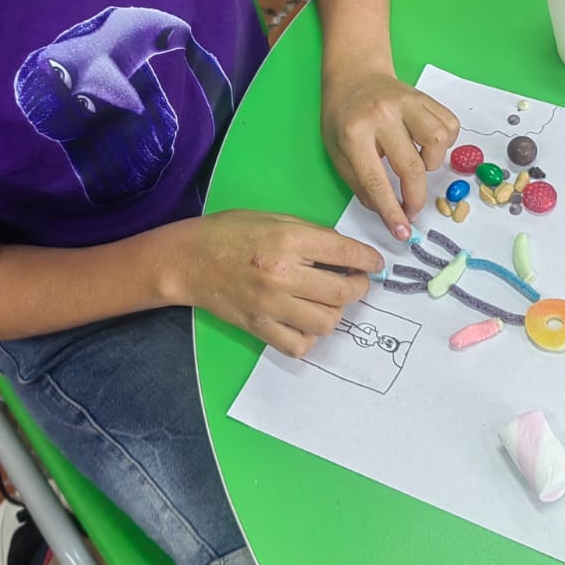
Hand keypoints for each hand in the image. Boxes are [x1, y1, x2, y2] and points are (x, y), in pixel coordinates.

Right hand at [171, 211, 382, 357]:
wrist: (188, 260)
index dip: (369, 260)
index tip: (375, 264)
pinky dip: (310, 336)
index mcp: (288, 241)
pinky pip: (300, 345)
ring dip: (336, 312)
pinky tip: (306, 320)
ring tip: (328, 300)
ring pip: (327, 322)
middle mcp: (282, 275)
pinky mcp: (259, 328)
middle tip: (356, 282)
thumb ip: (312, 235)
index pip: (346, 254)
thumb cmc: (230, 233)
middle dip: (360, 287)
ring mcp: (270, 306)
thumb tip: (347, 254)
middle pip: (343, 293)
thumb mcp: (274, 219)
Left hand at [321, 70, 459, 241]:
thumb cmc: (342, 118)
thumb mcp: (337, 153)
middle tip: (411, 210)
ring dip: (431, 163)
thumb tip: (388, 211)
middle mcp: (383, 115)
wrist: (355, 76)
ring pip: (437, 141)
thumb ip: (361, 184)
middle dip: (415, 198)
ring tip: (416, 163)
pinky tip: (425, 145)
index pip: (376, 181)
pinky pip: (449, 126)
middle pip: (411, 167)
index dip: (392, 211)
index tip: (402, 232)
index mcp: (354, 132)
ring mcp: (407, 102)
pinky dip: (443, 143)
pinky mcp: (425, 97)